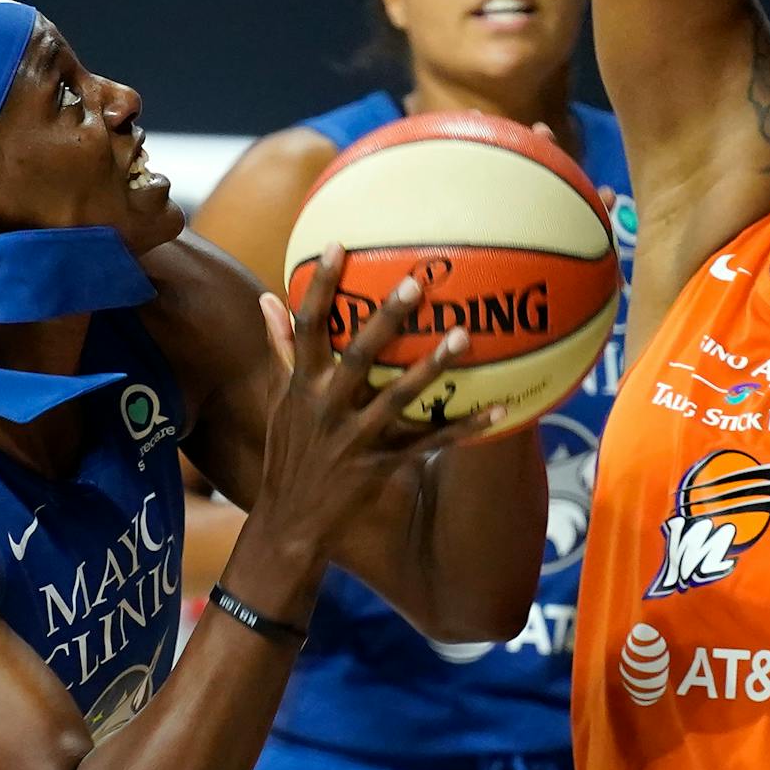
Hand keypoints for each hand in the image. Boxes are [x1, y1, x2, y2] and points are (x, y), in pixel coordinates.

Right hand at [248, 244, 495, 559]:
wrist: (289, 524)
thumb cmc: (288, 454)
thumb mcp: (278, 402)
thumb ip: (280, 349)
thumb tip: (267, 296)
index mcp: (301, 386)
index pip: (306, 327)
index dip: (319, 286)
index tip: (337, 245)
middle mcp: (326, 408)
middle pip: (358, 355)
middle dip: (386, 319)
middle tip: (416, 283)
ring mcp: (355, 438)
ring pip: (398, 398)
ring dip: (431, 367)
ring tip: (464, 337)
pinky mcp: (380, 466)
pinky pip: (429, 443)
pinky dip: (465, 428)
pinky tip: (502, 410)